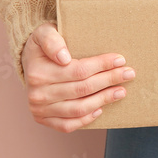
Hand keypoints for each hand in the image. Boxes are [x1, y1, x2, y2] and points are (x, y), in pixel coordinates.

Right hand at [21, 22, 135, 132]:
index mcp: (38, 73)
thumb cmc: (42, 45)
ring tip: (121, 91)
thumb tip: (64, 58)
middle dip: (109, 80)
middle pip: (82, 89)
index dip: (102, 65)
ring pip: (78, 109)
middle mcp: (37, 94)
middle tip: (128, 74)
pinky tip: (101, 109)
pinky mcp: (43, 120)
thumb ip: (53, 40)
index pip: (78, 71)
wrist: (29, 62)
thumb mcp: (44, 33)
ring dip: (103, 100)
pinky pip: (68, 125)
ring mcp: (39, 110)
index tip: (120, 60)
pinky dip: (86, 119)